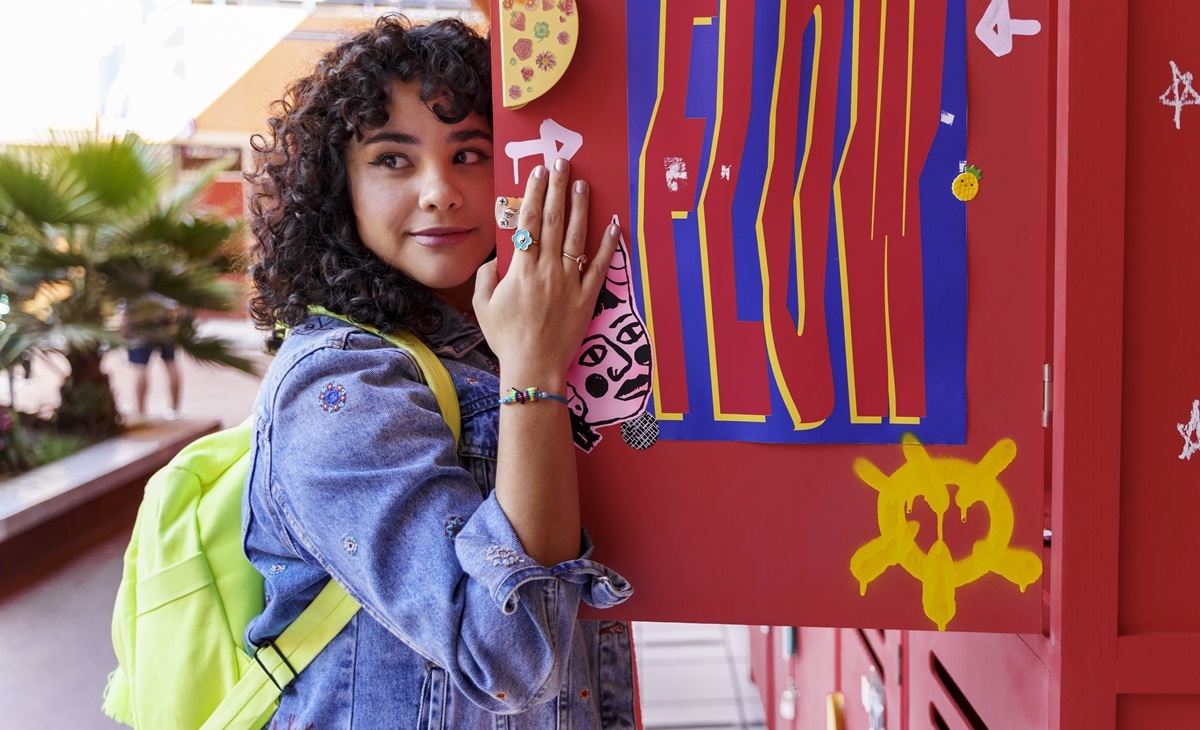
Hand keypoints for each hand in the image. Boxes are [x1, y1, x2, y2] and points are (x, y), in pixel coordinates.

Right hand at [474, 158, 620, 389]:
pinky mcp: (587, 297)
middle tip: (562, 161)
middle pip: (555, 221)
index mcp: (520, 270)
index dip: (534, 194)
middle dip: (557, 188)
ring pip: (577, 237)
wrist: (533, 367)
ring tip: (582, 183)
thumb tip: (496, 258)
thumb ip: (486, 276)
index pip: (529, 222)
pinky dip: (608, 245)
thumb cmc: (506, 338)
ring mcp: (569, 282)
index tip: (538, 172)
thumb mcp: (483, 306)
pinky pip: (600, 266)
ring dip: (580, 207)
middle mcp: (546, 269)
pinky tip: (613, 224)